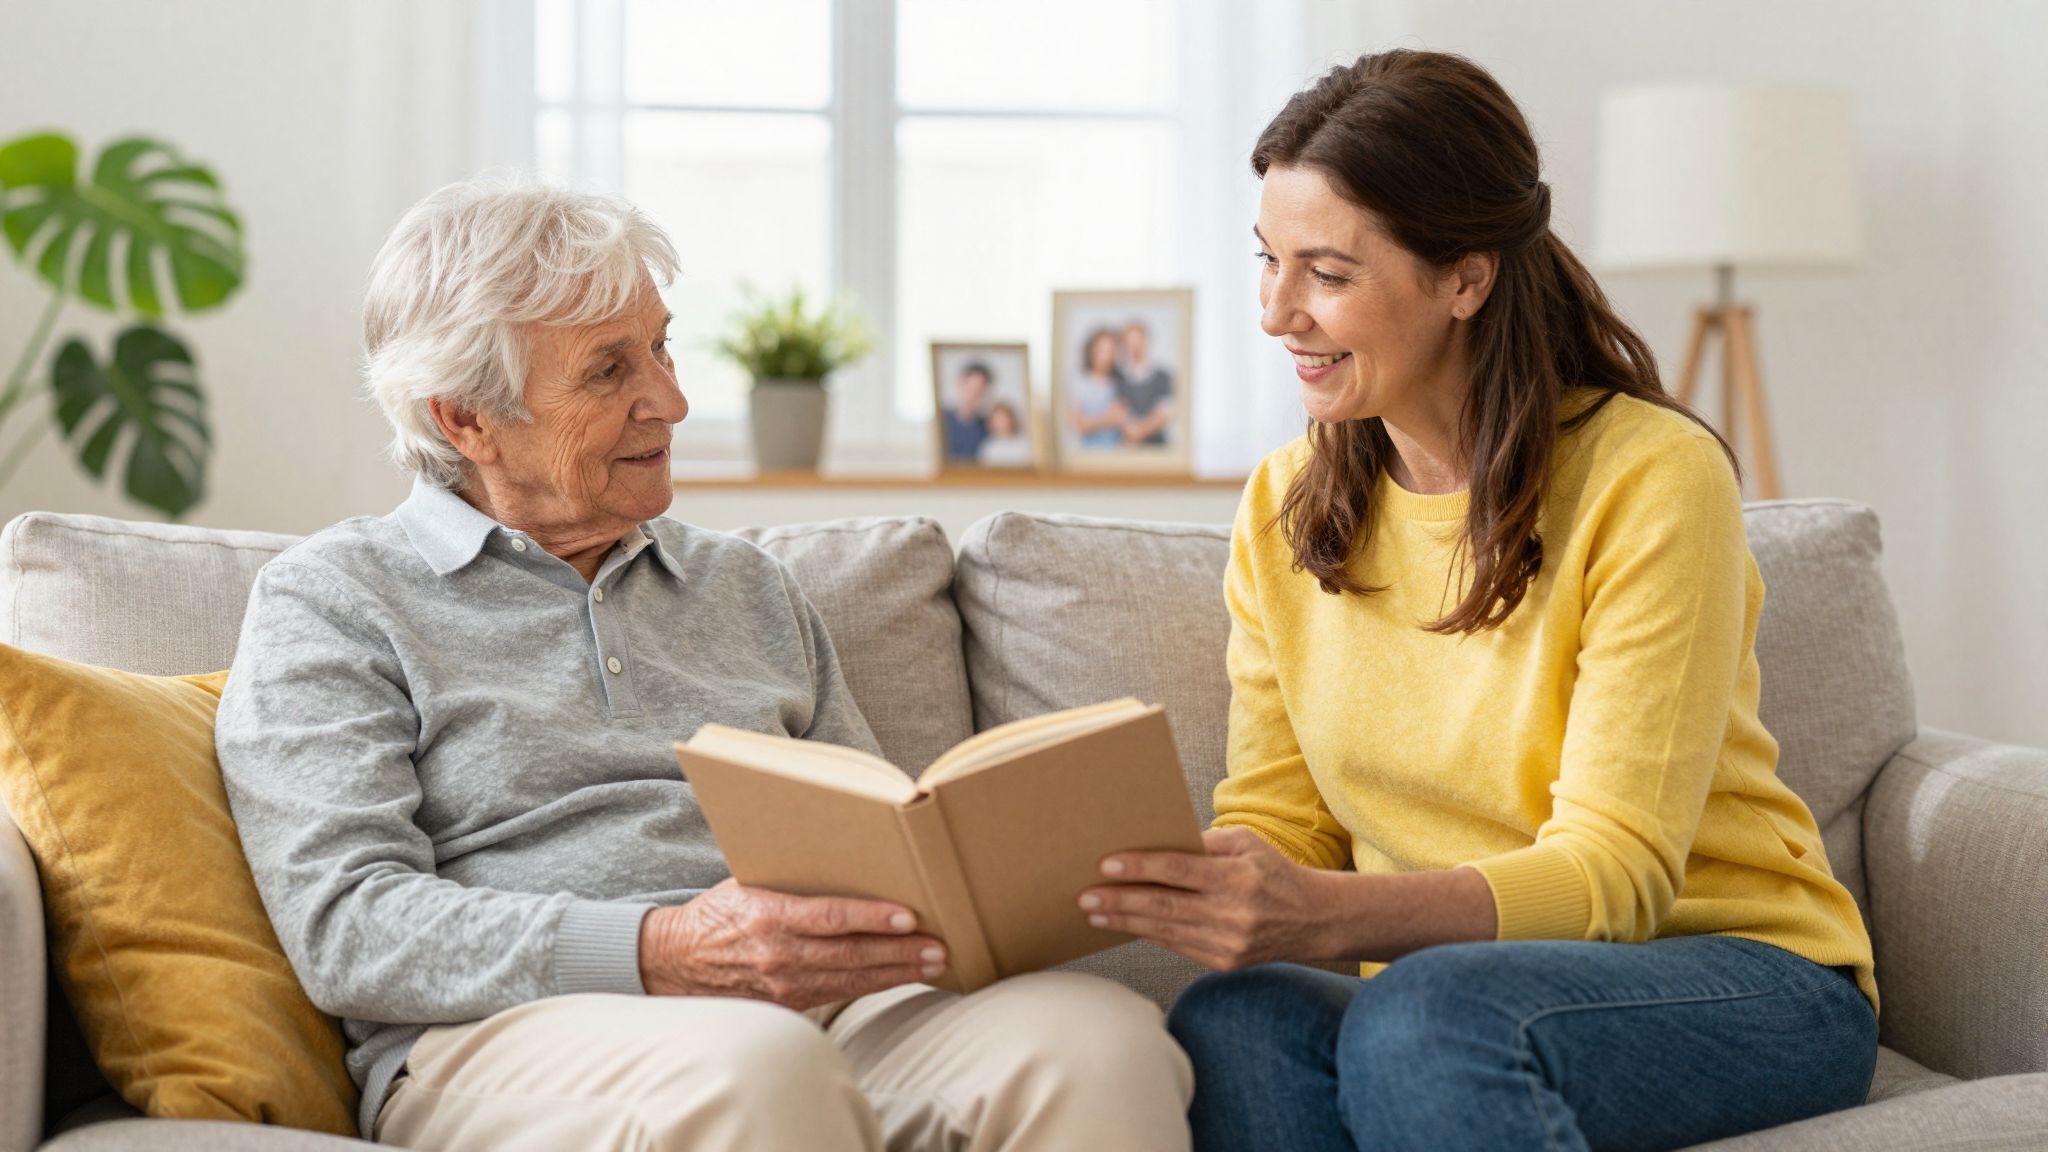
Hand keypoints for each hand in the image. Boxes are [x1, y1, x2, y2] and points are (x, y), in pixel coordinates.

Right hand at [639, 879, 945, 1008]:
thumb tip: (842, 860)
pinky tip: (898, 977)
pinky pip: (837, 994)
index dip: (872, 918)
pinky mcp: (787, 1004)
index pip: (831, 918)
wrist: (673, 963)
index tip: (908, 916)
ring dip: (895, 972)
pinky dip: (871, 985)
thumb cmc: (716, 915)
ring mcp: (784, 985)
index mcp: (769, 916)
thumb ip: (791, 881)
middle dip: (900, 952)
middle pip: (851, 956)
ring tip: (932, 963)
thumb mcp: (747, 885)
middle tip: (938, 946)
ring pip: (851, 980)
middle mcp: (779, 955)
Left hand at [1078, 826, 1338, 970]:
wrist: (1313, 920)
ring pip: (1166, 931)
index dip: (1141, 868)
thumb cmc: (1273, 871)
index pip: (1179, 871)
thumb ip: (1205, 843)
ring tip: (1095, 914)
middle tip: (1086, 896)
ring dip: (1126, 922)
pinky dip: (1149, 934)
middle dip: (1120, 901)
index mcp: (1237, 878)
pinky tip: (1126, 925)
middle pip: (1165, 906)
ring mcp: (1227, 943)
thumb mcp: (1246, 843)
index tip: (1106, 864)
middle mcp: (1232, 914)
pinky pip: (1177, 946)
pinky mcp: (1224, 962)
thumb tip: (1157, 843)